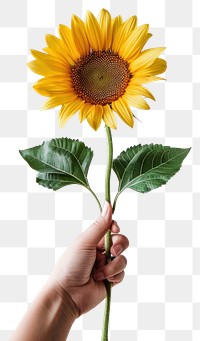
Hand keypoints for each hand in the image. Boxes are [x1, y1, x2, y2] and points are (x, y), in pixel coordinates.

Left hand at [49, 201, 128, 316]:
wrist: (67, 295)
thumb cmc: (71, 266)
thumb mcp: (85, 241)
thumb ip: (100, 225)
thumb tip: (108, 203)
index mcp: (91, 240)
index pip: (109, 228)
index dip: (115, 227)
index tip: (115, 229)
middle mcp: (100, 252)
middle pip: (121, 241)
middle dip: (119, 245)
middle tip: (111, 250)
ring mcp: (105, 266)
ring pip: (123, 259)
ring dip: (113, 265)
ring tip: (99, 273)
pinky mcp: (110, 280)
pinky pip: (122, 273)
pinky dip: (114, 275)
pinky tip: (103, 280)